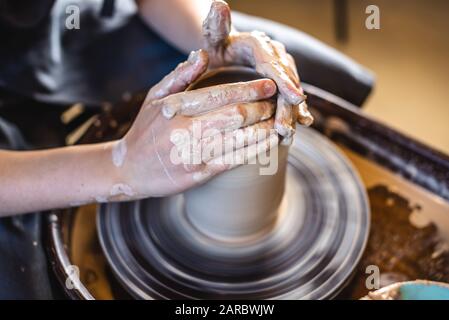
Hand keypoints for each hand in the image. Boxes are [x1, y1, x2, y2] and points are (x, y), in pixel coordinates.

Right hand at [117, 50, 277, 197]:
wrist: (127, 170)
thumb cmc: (145, 130)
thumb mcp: (155, 97)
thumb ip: (180, 75)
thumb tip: (203, 54)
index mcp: (176, 108)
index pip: (220, 94)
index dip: (249, 89)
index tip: (269, 85)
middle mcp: (185, 130)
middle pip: (235, 115)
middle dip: (262, 107)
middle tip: (278, 102)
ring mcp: (193, 154)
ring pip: (239, 138)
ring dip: (265, 128)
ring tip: (281, 121)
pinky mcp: (198, 174)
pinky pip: (233, 161)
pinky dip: (255, 150)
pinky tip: (270, 142)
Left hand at [202, 0, 312, 142]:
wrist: (223, 52)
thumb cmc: (216, 47)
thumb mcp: (213, 36)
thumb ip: (216, 25)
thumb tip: (219, 4)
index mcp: (259, 44)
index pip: (273, 62)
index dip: (285, 80)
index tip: (294, 97)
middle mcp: (274, 56)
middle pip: (285, 81)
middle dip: (288, 105)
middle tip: (287, 127)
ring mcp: (279, 71)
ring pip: (289, 92)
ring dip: (291, 113)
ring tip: (289, 134)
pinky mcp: (280, 83)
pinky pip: (289, 98)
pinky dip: (294, 111)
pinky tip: (301, 126)